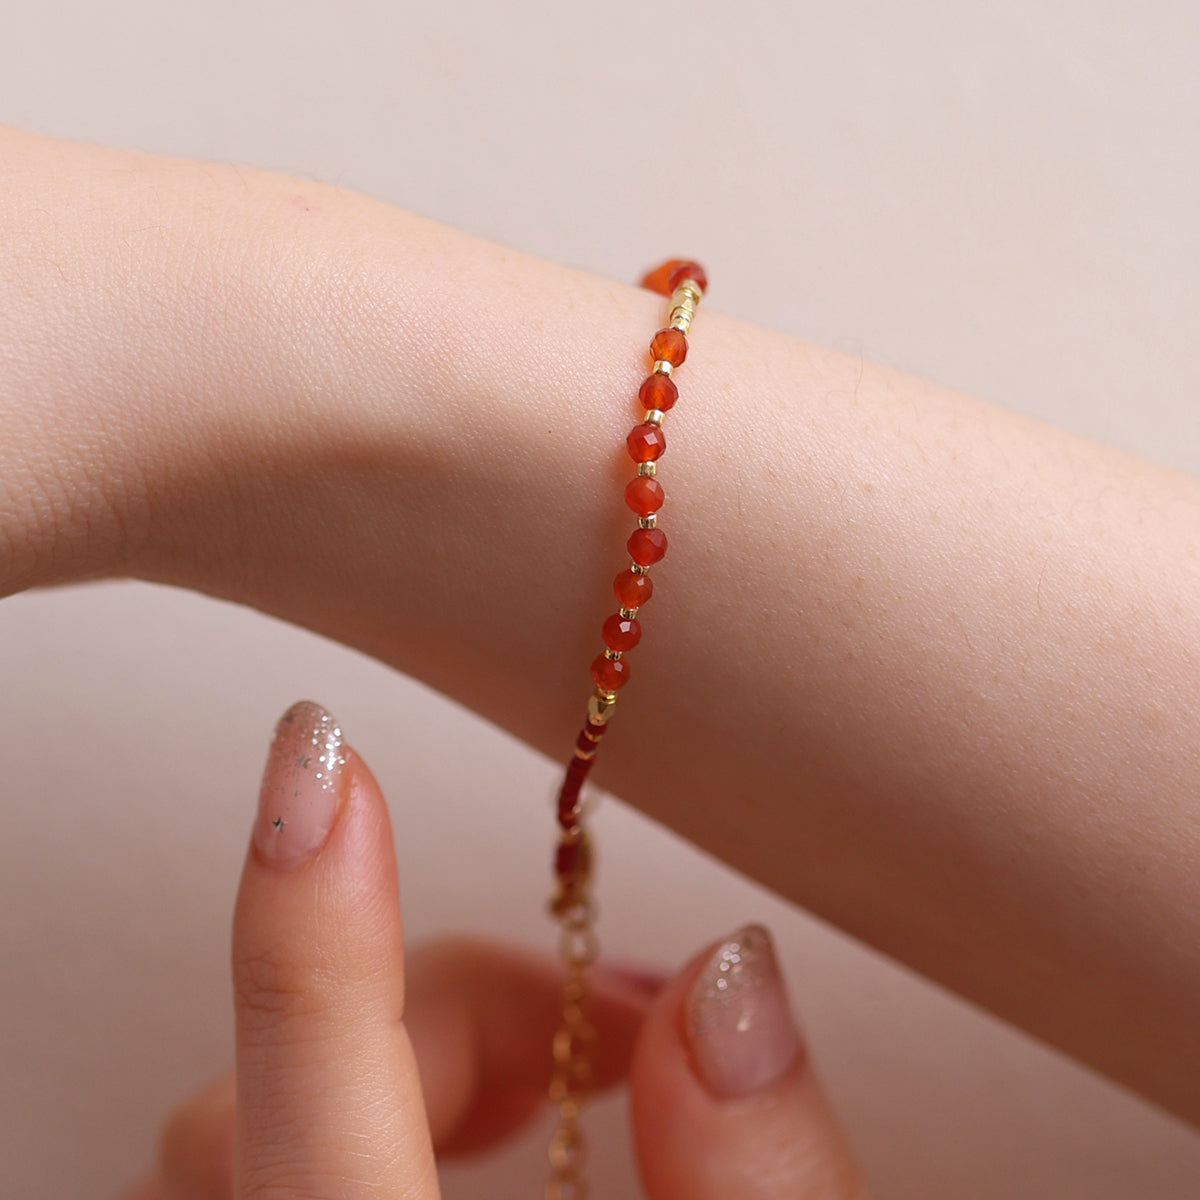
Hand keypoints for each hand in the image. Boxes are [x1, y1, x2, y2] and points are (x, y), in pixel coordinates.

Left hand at [118, 700, 868, 1197]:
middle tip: (627, 1019)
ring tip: (568, 1069)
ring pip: (242, 1137)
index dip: (314, 933)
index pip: (325, 1149)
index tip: (319, 763)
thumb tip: (731, 983)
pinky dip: (363, 1103)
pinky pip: (259, 1169)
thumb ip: (771, 1199)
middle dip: (450, 1008)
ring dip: (402, 1051)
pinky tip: (492, 1120)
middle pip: (263, 1114)